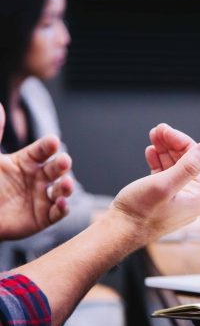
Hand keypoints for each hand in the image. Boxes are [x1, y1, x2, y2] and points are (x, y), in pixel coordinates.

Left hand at [0, 105, 72, 239]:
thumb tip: (1, 108)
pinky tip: (62, 203)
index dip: (48, 146)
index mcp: (26, 162)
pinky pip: (57, 213)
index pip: (42, 151)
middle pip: (56, 169)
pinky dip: (62, 209)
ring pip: (60, 191)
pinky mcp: (42, 218)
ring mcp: (41, 198)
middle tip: (65, 161)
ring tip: (66, 184)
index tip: (52, 141)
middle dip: (62, 165)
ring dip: (66, 187)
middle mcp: (37, 178)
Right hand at [111, 124, 199, 240]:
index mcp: (198, 197)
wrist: (119, 232)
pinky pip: (166, 176)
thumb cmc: (139, 212)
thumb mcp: (164, 185)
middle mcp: (191, 199)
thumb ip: (188, 166)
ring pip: (175, 167)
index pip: (198, 160)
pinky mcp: (164, 200)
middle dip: (172, 144)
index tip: (165, 130)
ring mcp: (178, 200)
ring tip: (153, 137)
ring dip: (165, 151)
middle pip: (187, 162)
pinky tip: (151, 152)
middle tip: (157, 130)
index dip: (182, 142)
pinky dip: (159, 162)